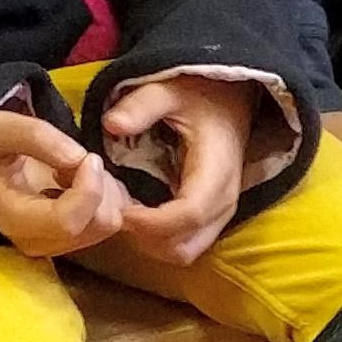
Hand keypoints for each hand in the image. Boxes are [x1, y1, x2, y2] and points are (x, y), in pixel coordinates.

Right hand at [0, 107, 125, 263]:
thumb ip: (37, 137)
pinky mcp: (71, 241)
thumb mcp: (1, 130)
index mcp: (14, 219)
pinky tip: (78, 182)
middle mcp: (38, 242)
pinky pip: (108, 223)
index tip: (88, 157)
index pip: (69, 221)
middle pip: (98, 224)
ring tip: (72, 170)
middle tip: (78, 160)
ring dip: (103, 189)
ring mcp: (57, 246)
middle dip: (99, 185)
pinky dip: (105, 198)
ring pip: (108, 224)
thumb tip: (80, 158)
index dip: (90, 188)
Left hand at [99, 72, 253, 271]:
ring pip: (186, 252)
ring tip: (126, 213)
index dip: (151, 222)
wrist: (231, 100)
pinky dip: (160, 240)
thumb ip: (140, 105)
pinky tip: (140, 215)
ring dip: (151, 243)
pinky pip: (188, 245)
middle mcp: (225, 199)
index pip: (189, 214)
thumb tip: (111, 124)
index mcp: (216, 169)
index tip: (120, 209)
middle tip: (117, 210)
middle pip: (185, 245)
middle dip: (146, 238)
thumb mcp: (167, 89)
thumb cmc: (199, 94)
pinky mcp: (214, 218)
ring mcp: (222, 213)